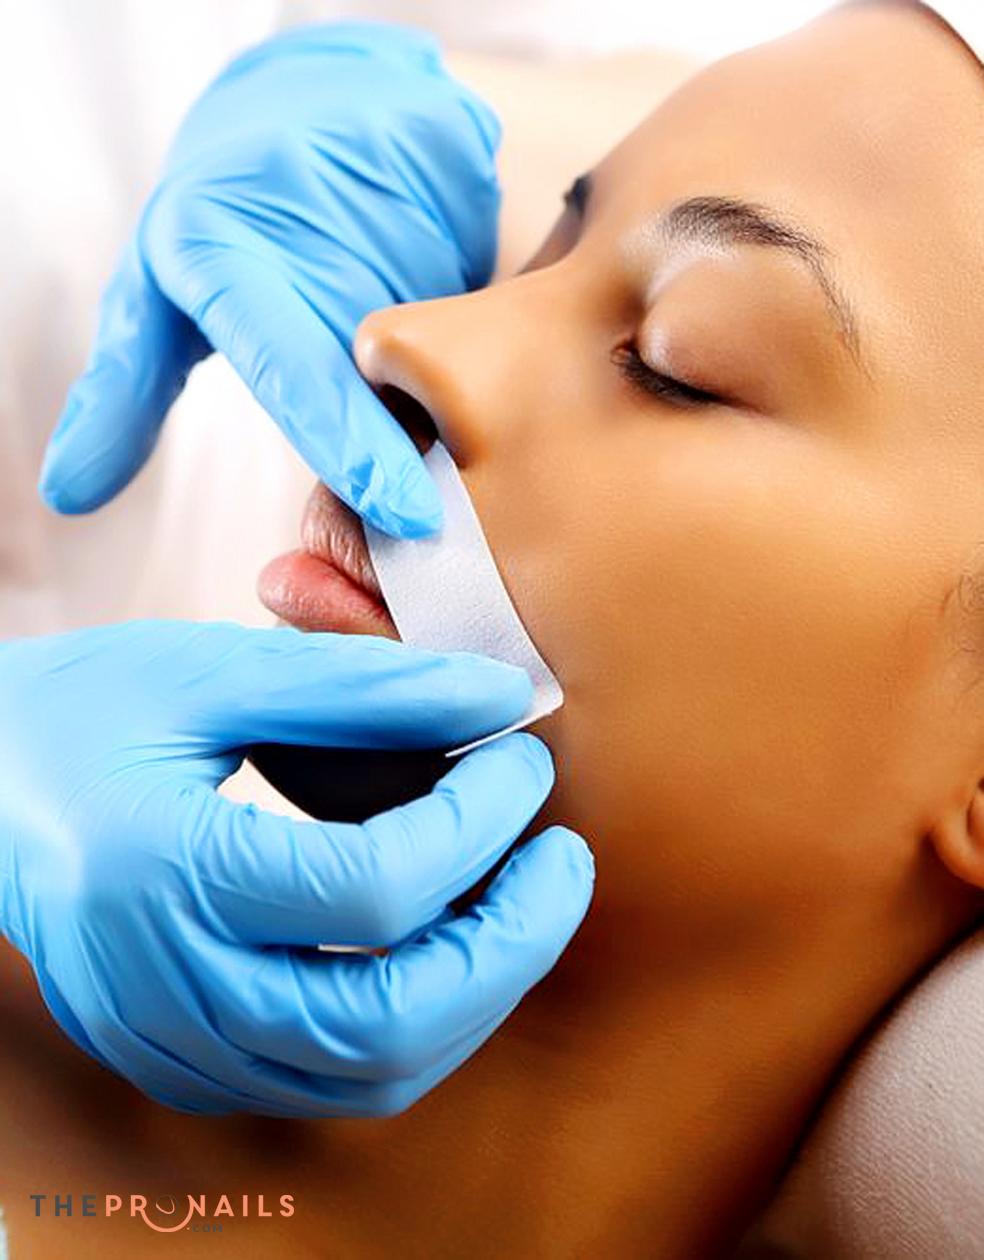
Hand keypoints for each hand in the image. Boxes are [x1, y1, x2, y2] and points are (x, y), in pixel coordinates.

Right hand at [0, 622, 592, 1115]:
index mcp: (160, 871)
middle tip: (562, 862)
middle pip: (387, 1021)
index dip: (479, 822)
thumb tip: (497, 696)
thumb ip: (359, 684)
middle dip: (510, 943)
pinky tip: (444, 943)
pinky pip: (332, 1077)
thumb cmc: (79, 713)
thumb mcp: (209, 672)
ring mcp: (171, 1039)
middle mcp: (165, 985)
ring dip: (477, 992)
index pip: (375, 889)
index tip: (520, 761)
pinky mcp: (184, 1057)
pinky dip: (417, 1019)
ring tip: (521, 901)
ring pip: (371, 1071)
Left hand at [39, 23, 500, 537]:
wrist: (299, 101)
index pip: (295, 369)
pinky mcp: (451, 146)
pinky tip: (424, 267)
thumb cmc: (221, 224)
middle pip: (388, 362)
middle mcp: (306, 209)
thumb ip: (119, 394)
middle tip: (374, 384)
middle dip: (400, 405)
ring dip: (434, 352)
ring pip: (447, 323)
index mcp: (221, 254)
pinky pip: (482, 268)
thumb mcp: (155, 298)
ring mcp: (387, 170)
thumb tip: (69, 491)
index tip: (407, 513)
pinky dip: (465, 297)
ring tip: (388, 308)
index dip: (350, 443)